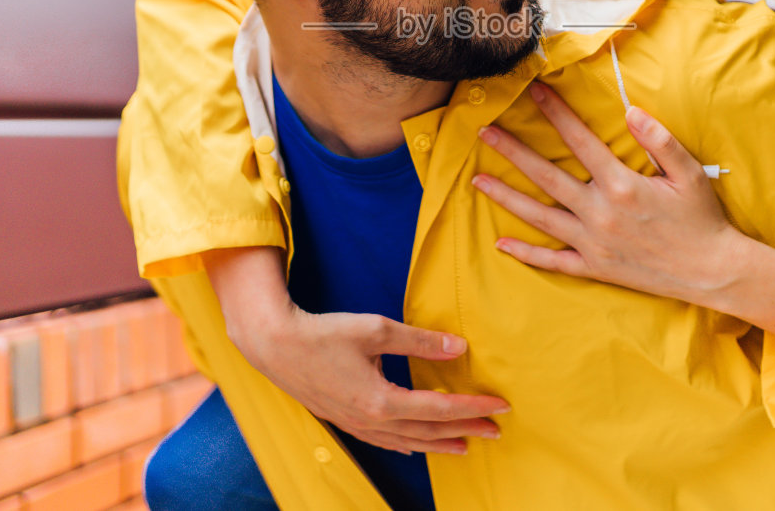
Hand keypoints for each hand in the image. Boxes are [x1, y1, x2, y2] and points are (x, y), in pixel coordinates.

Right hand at [243, 307, 509, 455]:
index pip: (440, 408)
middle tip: (495, 431)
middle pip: (429, 431)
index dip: (473, 408)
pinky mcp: (345, 421)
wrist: (275, 345)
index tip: (499, 406)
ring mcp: (357, 425)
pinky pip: (386, 442)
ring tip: (465, 444)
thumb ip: (420, 341)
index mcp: (382, 400)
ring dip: (440, 442)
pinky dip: (410, 443)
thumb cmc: (323, 333)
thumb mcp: (376, 329)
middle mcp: (371, 421)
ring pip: (408, 441)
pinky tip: (417, 443)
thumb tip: (458, 348)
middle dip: (465, 430)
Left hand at [472, 83, 774, 335]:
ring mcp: (594, 243)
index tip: (533, 92)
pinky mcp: (596, 269)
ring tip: (477, 180)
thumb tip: (630, 111)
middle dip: (512, 151)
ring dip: (506, 197)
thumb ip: (660, 140)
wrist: (713, 273)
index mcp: (622, 185)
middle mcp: (600, 213)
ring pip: (540, 217)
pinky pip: (553, 261)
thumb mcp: (689, 173)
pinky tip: (501, 243)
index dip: (555, 113)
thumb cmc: (702, 219)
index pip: (579, 141)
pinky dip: (526, 254)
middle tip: (484, 132)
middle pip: (546, 176)